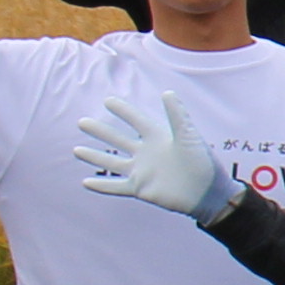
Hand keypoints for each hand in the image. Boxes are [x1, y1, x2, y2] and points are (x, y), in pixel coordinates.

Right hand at [67, 87, 242, 221]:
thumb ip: (177, 115)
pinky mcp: (140, 188)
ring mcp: (142, 171)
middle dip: (101, 131)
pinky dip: (101, 186)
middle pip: (118, 139)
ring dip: (94, 156)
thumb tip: (167, 92)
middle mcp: (146, 153)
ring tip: (76, 150)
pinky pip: (116, 186)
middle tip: (82, 122)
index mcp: (158, 138)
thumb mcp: (189, 136)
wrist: (208, 192)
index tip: (108, 100)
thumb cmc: (203, 162)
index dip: (123, 111)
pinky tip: (85, 182)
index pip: (136, 121)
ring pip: (112, 162)